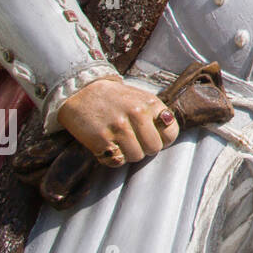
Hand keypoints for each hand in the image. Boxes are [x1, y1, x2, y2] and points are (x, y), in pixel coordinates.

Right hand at [56, 78, 179, 165]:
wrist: (81, 92)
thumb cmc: (114, 98)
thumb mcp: (140, 98)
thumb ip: (157, 113)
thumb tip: (168, 125)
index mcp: (150, 103)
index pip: (171, 133)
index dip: (163, 139)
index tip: (153, 137)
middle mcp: (137, 114)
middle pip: (154, 148)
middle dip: (145, 148)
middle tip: (134, 140)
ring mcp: (119, 127)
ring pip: (136, 156)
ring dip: (128, 153)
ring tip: (120, 141)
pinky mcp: (101, 139)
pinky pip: (117, 161)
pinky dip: (114, 158)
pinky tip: (109, 145)